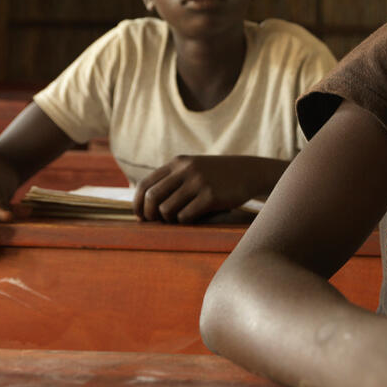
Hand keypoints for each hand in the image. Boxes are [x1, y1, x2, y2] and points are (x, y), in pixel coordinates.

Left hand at [133, 154, 257, 222]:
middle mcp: (186, 170)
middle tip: (155, 223)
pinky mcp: (211, 197)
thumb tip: (145, 203)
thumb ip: (172, 179)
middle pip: (152, 198)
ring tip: (177, 220)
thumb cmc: (217, 176)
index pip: (145, 184)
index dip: (137, 203)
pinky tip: (193, 219)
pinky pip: (185, 216)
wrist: (249, 172)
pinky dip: (185, 222)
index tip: (141, 216)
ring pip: (167, 209)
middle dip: (149, 214)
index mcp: (178, 163)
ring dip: (168, 220)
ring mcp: (199, 182)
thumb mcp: (193, 169)